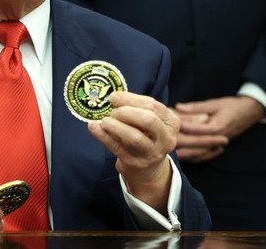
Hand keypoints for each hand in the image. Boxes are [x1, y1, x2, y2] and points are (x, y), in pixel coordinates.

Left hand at [87, 91, 178, 212]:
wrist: (148, 168)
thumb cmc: (146, 135)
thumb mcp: (150, 120)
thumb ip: (136, 107)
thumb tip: (114, 97)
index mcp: (171, 122)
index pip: (152, 105)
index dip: (130, 99)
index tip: (113, 97)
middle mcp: (165, 139)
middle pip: (148, 119)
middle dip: (126, 112)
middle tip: (113, 112)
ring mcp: (151, 153)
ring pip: (134, 137)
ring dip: (115, 125)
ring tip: (104, 121)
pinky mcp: (134, 163)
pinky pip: (117, 148)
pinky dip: (103, 136)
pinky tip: (93, 127)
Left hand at [174, 96, 265, 162]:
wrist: (251, 112)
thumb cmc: (232, 105)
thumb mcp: (214, 103)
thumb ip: (195, 107)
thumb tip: (178, 107)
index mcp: (215, 126)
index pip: (192, 129)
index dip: (177, 126)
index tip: (165, 124)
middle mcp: (216, 139)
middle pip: (192, 145)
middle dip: (177, 142)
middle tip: (162, 140)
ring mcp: (217, 145)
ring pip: (197, 154)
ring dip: (183, 153)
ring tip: (167, 152)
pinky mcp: (217, 147)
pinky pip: (203, 156)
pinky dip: (192, 158)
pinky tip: (181, 157)